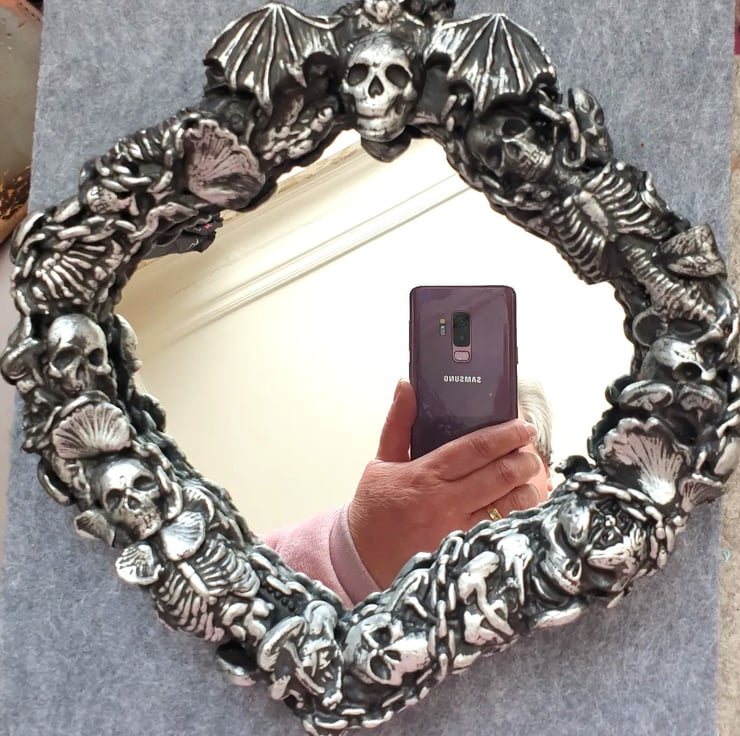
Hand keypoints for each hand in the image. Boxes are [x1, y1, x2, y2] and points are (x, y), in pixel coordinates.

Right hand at [348, 380, 544, 588]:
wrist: (362, 558)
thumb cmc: (375, 508)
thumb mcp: (381, 461)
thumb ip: (398, 423)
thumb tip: (406, 386)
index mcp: (425, 473)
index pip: (476, 447)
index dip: (506, 434)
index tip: (522, 426)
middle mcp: (444, 501)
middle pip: (501, 473)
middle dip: (524, 458)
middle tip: (529, 451)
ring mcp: (457, 529)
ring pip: (511, 504)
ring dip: (527, 487)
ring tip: (528, 478)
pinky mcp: (465, 550)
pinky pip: (503, 530)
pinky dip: (519, 515)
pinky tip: (521, 505)